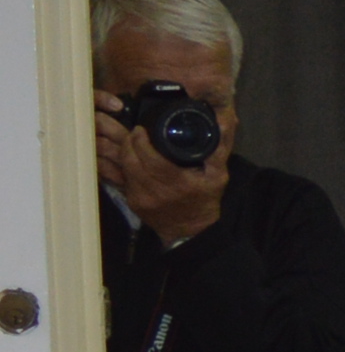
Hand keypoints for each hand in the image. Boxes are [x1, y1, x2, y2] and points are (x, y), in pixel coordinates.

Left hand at [94, 86, 231, 243]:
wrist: (191, 230)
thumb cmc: (205, 200)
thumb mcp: (219, 175)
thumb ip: (219, 148)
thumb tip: (223, 121)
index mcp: (176, 182)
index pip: (149, 156)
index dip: (140, 139)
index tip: (141, 128)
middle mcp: (155, 190)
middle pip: (130, 159)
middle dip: (126, 141)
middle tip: (132, 132)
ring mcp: (140, 197)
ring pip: (120, 168)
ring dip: (119, 151)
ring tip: (123, 139)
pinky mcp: (131, 201)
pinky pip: (116, 178)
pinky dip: (115, 164)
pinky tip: (117, 155)